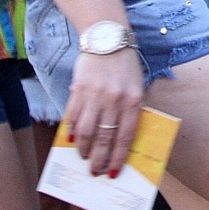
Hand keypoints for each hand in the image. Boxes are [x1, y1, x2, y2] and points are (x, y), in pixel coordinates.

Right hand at [65, 47, 144, 176]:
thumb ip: (131, 110)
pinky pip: (73, 116)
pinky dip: (71, 131)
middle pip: (104, 138)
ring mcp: (95, 94)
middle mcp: (114, 99)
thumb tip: (119, 141)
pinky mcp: (78, 88)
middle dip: (98, 159)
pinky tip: (72, 140)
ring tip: (82, 158)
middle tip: (94, 172)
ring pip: (86, 131)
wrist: (107, 37)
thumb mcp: (137, 86)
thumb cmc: (125, 66)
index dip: (118, 158)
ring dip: (83, 149)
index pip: (125, 137)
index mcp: (133, 100)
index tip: (113, 172)